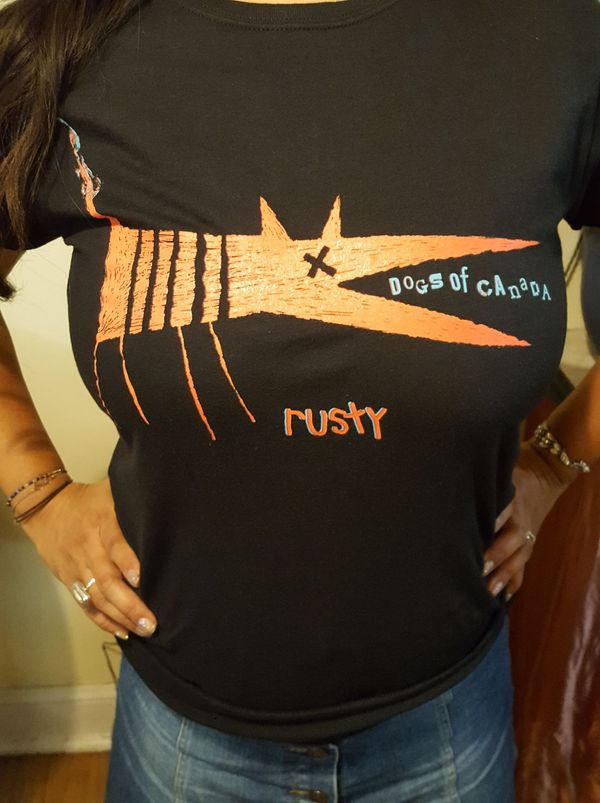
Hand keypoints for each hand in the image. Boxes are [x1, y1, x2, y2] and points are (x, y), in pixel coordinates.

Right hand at [18, 476, 156, 639]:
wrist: (46, 509)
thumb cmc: (89, 500)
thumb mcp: (112, 490)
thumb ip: (135, 497)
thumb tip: (167, 499)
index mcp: (101, 523)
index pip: (114, 544)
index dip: (127, 562)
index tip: (141, 579)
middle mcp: (88, 548)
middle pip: (107, 580)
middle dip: (130, 604)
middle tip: (151, 621)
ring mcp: (78, 568)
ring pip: (98, 597)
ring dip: (121, 617)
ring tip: (143, 630)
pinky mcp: (70, 581)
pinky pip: (86, 604)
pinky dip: (103, 620)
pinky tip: (122, 631)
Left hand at [482, 439, 573, 600]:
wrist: (542, 474)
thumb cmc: (510, 473)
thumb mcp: (497, 472)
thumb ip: (478, 482)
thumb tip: (448, 490)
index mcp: (512, 498)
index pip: (502, 510)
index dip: (492, 522)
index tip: (476, 531)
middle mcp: (520, 518)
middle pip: (512, 538)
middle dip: (497, 554)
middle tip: (479, 567)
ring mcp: (526, 534)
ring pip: (518, 557)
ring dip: (504, 574)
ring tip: (488, 591)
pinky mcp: (528, 545)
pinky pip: (523, 567)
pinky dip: (514, 583)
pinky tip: (503, 598)